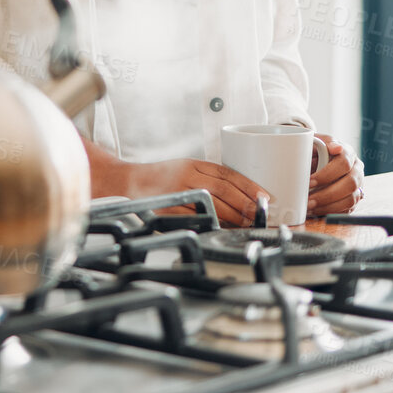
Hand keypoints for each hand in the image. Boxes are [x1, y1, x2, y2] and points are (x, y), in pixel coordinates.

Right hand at [89, 146, 270, 227]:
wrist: (127, 182)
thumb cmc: (160, 178)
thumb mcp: (186, 169)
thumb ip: (209, 179)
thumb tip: (241, 196)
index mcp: (194, 164)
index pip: (228, 173)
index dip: (249, 185)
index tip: (265, 196)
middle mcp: (187, 175)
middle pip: (224, 189)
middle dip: (245, 203)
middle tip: (260, 214)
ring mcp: (177, 192)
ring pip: (212, 204)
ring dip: (233, 215)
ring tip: (247, 223)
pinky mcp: (169, 208)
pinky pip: (194, 217)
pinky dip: (211, 223)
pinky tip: (222, 228)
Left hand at [307, 135, 364, 216]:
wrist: (316, 160)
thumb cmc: (315, 151)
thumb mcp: (316, 142)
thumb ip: (323, 142)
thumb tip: (336, 147)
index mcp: (349, 154)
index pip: (344, 163)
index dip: (327, 174)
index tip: (310, 181)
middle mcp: (357, 170)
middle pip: (350, 183)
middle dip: (327, 194)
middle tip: (309, 199)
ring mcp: (358, 186)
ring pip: (350, 199)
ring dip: (328, 205)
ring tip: (310, 206)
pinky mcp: (354, 199)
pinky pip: (346, 210)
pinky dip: (330, 211)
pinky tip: (316, 210)